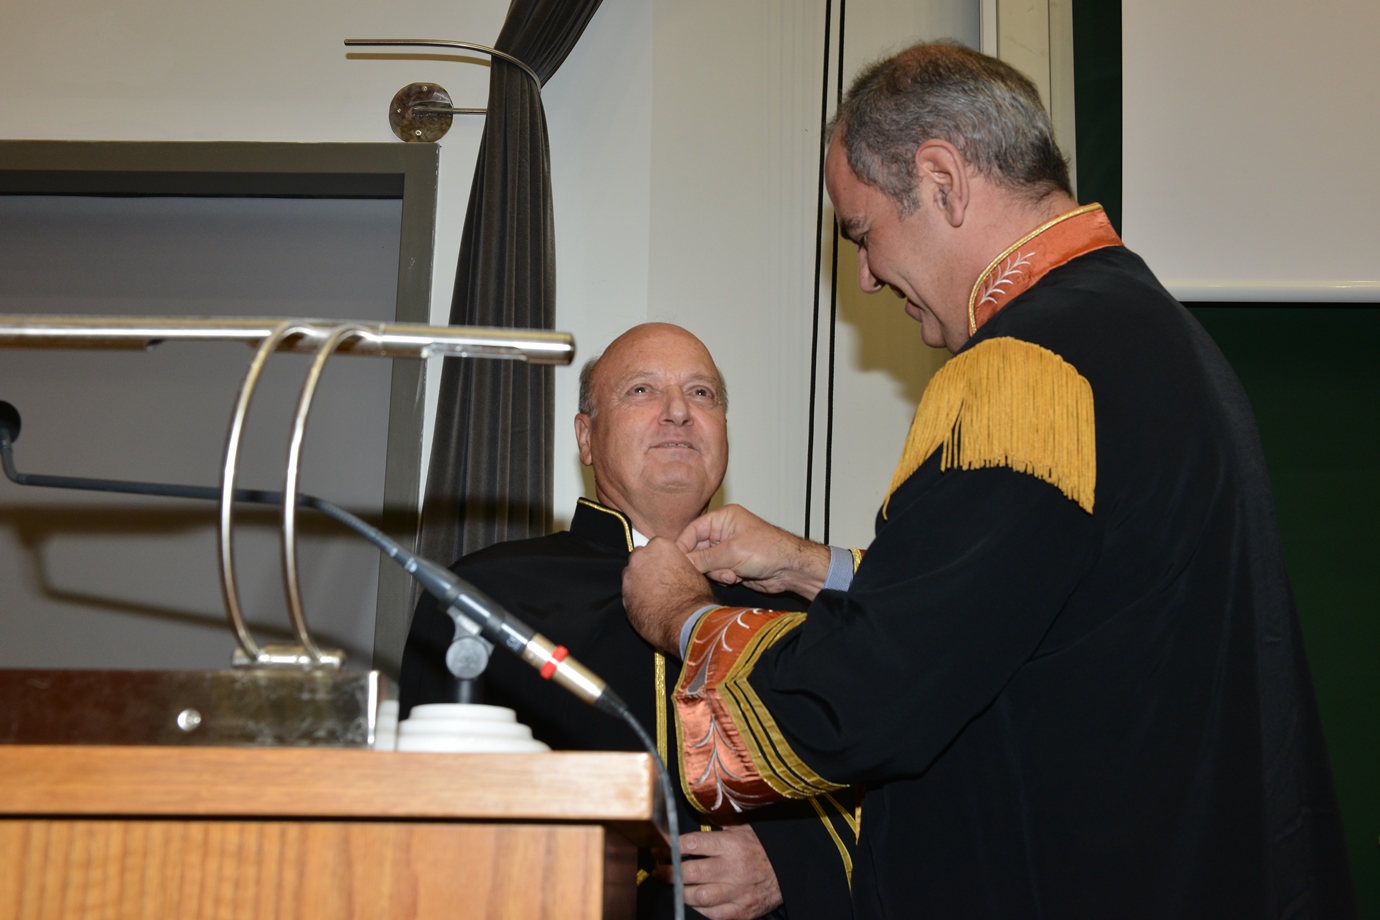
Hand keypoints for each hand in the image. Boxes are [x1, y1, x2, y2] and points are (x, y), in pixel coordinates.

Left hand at [622, 536, 716, 653]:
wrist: (684, 621)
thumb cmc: (694, 596)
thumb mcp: (692, 572)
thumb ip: (678, 565)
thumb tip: (676, 570)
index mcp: (659, 546)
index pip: (655, 546)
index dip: (660, 558)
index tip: (665, 567)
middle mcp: (640, 557)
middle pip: (639, 559)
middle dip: (646, 568)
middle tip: (658, 582)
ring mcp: (629, 577)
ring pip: (631, 577)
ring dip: (639, 583)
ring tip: (654, 597)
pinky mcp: (623, 597)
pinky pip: (629, 595)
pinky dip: (636, 599)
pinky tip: (648, 607)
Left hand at [660, 824, 783, 919]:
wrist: (788, 872)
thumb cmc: (761, 848)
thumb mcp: (743, 829)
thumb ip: (719, 825)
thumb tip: (696, 815)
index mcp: (731, 844)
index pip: (692, 844)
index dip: (671, 847)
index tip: (660, 848)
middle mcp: (733, 868)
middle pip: (690, 872)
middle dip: (669, 872)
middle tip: (660, 870)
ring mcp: (737, 892)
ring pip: (698, 896)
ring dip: (682, 892)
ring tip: (675, 887)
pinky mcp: (741, 911)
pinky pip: (712, 914)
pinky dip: (700, 909)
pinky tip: (695, 901)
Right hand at [678, 504, 832, 599]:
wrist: (791, 569)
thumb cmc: (770, 550)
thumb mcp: (732, 552)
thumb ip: (703, 558)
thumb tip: (681, 562)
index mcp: (722, 519)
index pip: (692, 531)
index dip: (683, 546)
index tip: (677, 561)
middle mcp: (723, 532)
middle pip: (696, 549)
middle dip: (703, 563)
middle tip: (712, 569)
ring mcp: (727, 550)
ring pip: (705, 564)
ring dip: (715, 572)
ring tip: (731, 573)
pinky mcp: (732, 565)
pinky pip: (715, 573)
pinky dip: (722, 578)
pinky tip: (736, 577)